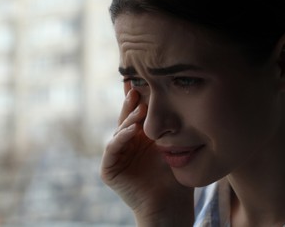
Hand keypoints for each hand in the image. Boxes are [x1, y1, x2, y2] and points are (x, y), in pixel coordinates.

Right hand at [100, 89, 193, 225]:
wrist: (170, 205)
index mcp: (140, 138)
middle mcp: (127, 144)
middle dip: (131, 103)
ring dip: (128, 119)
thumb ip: (167, 126)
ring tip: (139, 108)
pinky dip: (121, 138)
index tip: (142, 79)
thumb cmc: (175, 176)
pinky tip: (132, 130)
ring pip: (119, 131)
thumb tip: (173, 96)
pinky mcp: (109, 169)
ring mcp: (116, 156)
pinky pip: (112, 149)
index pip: (137, 114)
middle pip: (126, 118)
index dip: (138, 98)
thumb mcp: (171, 145)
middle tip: (137, 87)